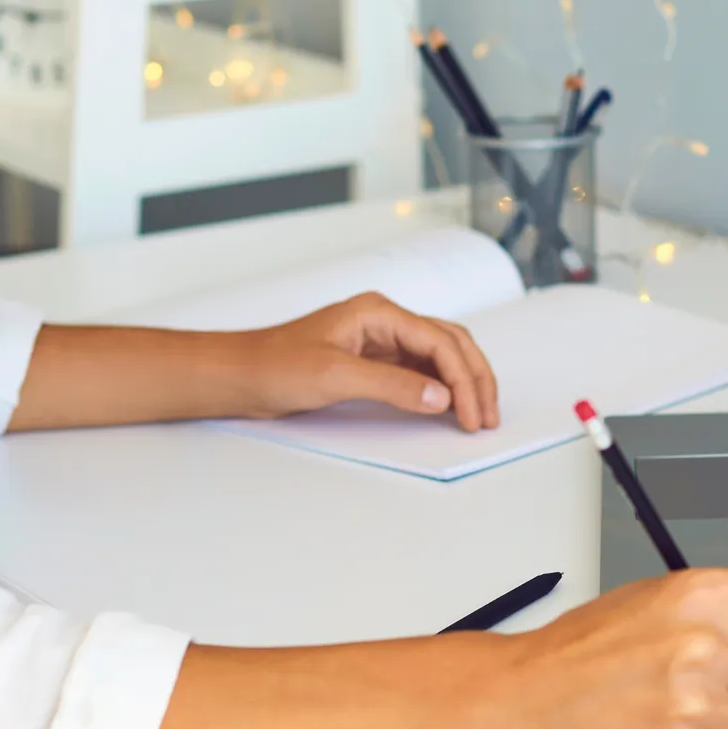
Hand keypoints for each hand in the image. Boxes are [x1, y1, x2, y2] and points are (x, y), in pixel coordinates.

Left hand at [240, 292, 499, 430]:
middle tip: (488, 416)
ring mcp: (379, 340)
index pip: (440, 342)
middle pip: (450, 343)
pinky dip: (439, 389)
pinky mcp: (371, 361)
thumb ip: (391, 385)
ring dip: (461, 383)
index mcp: (378, 312)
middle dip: (474, 378)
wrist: (240, 375)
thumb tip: (439, 398)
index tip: (471, 416)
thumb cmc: (274, 365)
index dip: (463, 380)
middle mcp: (384, 321)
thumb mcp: (334, 376)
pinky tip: (448, 408)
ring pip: (439, 356)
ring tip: (478, 414)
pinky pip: (418, 370)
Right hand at [499, 564, 727, 728]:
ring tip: (672, 700)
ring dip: (724, 716)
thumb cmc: (580, 647)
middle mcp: (702, 645)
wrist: (524, 695)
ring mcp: (693, 704)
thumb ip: (717, 602)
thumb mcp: (651, 594)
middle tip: (698, 672)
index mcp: (698, 594)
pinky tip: (658, 725)